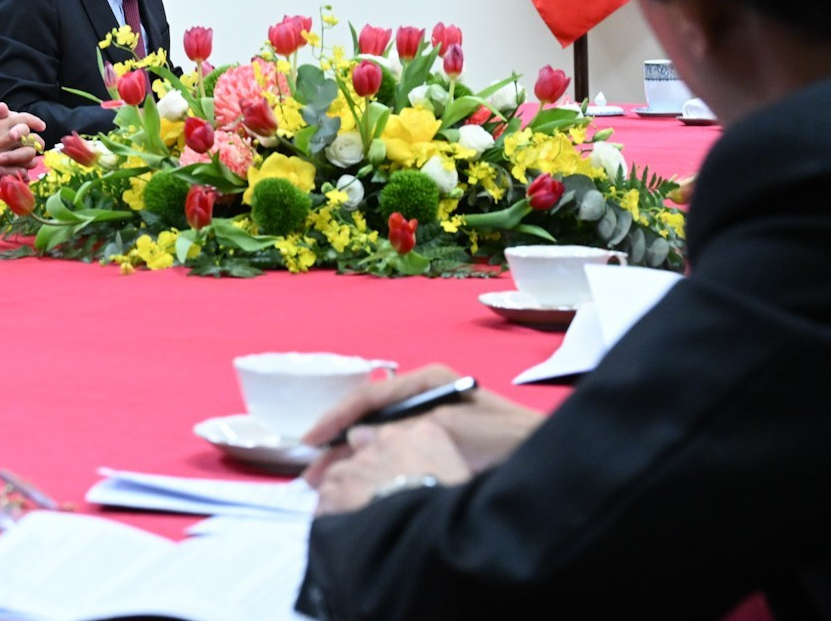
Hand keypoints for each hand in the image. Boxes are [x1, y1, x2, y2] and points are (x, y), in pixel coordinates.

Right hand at [0, 102, 46, 181]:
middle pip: (33, 139)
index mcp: (0, 125)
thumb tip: (7, 107)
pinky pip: (21, 172)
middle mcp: (4, 140)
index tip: (41, 125)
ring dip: (32, 155)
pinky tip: (23, 167)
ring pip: (30, 157)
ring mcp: (4, 156)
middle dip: (37, 140)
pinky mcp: (0, 170)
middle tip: (36, 142)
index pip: (25, 120)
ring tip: (30, 155)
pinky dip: (25, 170)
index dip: (36, 121)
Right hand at [302, 365, 544, 484]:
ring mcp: (433, 420)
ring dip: (353, 458)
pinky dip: (376, 466)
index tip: (310, 442)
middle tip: (311, 472)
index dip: (336, 418)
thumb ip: (405, 430)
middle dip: (338, 443)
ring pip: (380, 437)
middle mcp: (427, 396)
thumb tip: (359, 440)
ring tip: (326, 483)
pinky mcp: (440, 445)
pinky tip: (362, 483)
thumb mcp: (452, 428)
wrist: (554, 464)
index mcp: (430, 381)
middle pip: (371, 416)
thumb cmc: (507, 440)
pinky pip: (397, 452)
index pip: (370, 395)